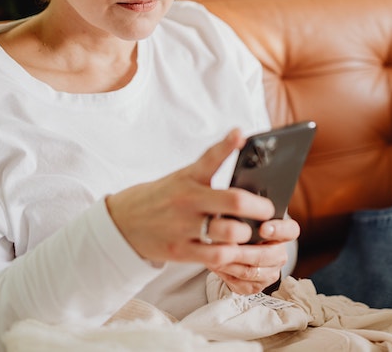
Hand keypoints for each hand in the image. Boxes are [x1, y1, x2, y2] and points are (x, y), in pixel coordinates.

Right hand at [105, 129, 288, 272]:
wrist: (123, 222)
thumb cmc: (164, 197)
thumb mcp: (182, 177)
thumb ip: (209, 168)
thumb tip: (241, 147)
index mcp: (188, 178)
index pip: (210, 158)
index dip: (227, 145)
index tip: (240, 134)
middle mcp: (187, 200)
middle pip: (233, 201)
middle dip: (259, 208)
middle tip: (268, 210)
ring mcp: (183, 227)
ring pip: (229, 232)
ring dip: (247, 234)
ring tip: (252, 232)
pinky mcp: (181, 251)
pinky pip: (216, 256)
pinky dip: (232, 254)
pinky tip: (237, 250)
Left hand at [208, 217, 299, 294]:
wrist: (239, 250)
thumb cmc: (243, 229)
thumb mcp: (246, 219)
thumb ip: (244, 215)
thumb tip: (231, 216)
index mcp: (284, 233)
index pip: (290, 230)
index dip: (278, 230)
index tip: (263, 228)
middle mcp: (280, 254)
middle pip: (266, 255)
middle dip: (243, 251)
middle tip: (226, 245)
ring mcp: (270, 273)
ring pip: (251, 271)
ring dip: (230, 262)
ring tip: (215, 254)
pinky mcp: (257, 286)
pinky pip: (241, 283)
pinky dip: (226, 273)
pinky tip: (216, 264)